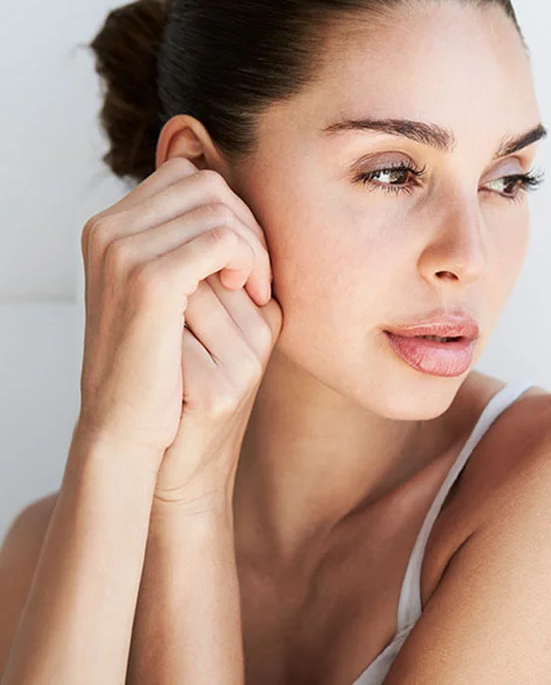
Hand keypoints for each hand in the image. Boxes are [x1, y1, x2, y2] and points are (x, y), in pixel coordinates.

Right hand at [76, 156, 281, 478]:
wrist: (127, 425)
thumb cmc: (155, 363)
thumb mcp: (166, 293)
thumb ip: (186, 244)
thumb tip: (238, 207)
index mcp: (109, 227)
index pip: (187, 177)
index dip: (227, 209)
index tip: (242, 259)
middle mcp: (108, 229)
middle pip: (206, 184)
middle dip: (245, 224)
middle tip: (257, 278)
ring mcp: (124, 250)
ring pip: (219, 208)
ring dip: (253, 246)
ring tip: (255, 292)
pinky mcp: (149, 279)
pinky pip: (222, 239)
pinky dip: (250, 261)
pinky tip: (251, 295)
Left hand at [152, 270, 281, 512]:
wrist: (168, 465)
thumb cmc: (176, 387)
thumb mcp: (199, 327)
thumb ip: (199, 276)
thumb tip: (171, 219)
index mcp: (266, 310)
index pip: (216, 251)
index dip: (174, 277)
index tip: (166, 312)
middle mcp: (264, 333)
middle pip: (198, 272)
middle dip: (164, 298)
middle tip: (160, 337)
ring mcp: (246, 363)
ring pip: (183, 299)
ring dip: (156, 321)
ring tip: (163, 359)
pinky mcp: (220, 392)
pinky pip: (170, 341)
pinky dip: (150, 350)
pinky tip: (158, 379)